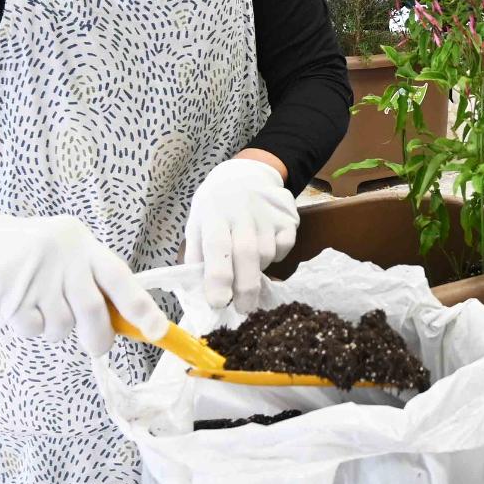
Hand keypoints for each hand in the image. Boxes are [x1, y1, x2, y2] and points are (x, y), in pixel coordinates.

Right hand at [0, 206, 164, 357]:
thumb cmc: (30, 253)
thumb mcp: (67, 250)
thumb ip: (93, 278)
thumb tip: (127, 319)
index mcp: (83, 244)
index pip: (119, 278)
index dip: (141, 307)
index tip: (158, 331)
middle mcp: (63, 258)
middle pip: (93, 312)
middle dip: (99, 338)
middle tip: (97, 345)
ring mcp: (36, 277)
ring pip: (63, 326)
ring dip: (57, 328)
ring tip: (43, 306)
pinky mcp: (10, 296)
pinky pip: (34, 330)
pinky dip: (32, 327)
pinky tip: (21, 306)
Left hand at [183, 156, 299, 310]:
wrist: (247, 173)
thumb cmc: (215, 206)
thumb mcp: (196, 223)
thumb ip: (196, 256)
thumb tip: (198, 292)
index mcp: (213, 214)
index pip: (216, 247)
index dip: (218, 278)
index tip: (218, 304)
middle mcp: (241, 211)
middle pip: (247, 253)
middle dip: (245, 286)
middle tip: (242, 309)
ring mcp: (267, 213)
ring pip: (267, 253)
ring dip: (257, 269)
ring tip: (247, 267)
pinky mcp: (288, 217)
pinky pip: (284, 247)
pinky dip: (276, 256)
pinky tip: (264, 249)